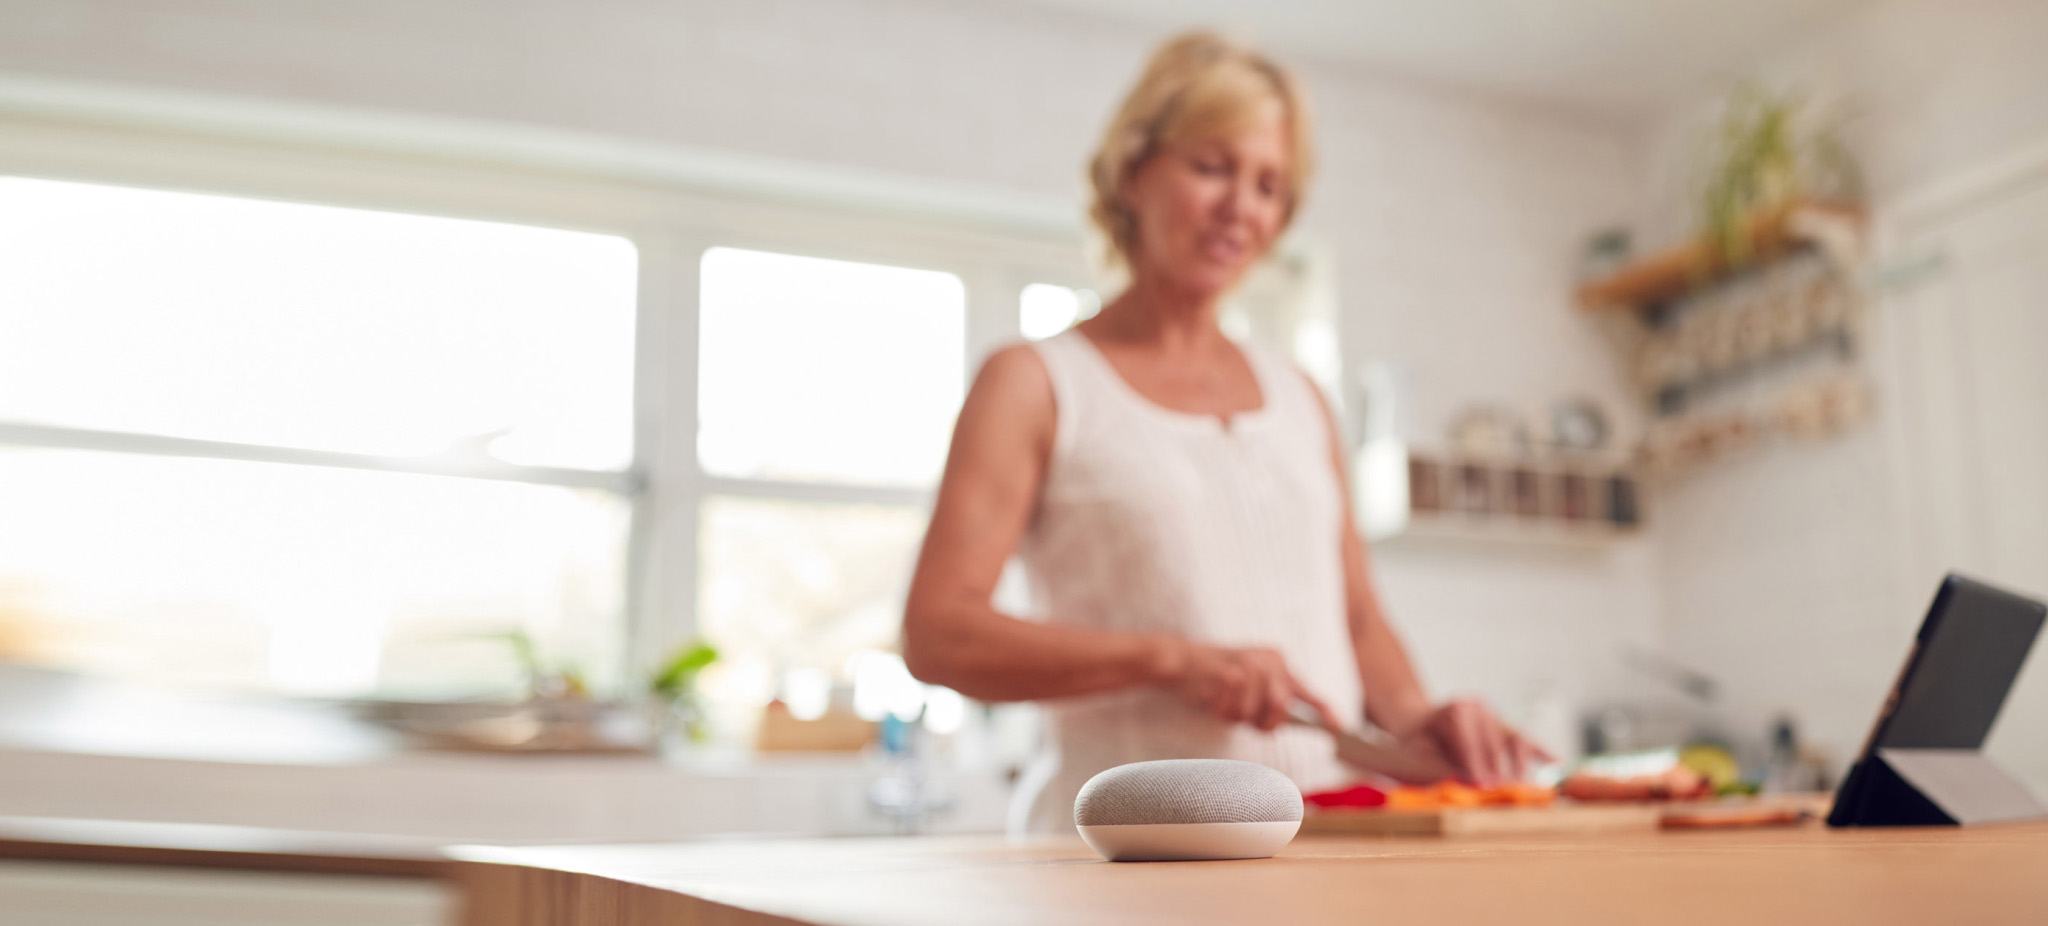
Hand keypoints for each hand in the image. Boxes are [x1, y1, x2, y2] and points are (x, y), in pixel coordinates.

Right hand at [1156, 639, 1336, 731]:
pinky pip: (1234, 707)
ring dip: (1236, 716)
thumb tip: (1284, 724)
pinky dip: (1222, 711)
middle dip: (1262, 721)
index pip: (1305, 691)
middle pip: (1281, 707)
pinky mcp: (1230, 671)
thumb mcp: (1249, 687)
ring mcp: (1250, 662)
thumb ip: (1269, 701)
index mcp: (1277, 661)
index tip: (1340, 727)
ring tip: (1223, 703)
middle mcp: (1268, 658)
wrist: (1181, 660)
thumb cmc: (1216, 680)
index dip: (1323, 710)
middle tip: (1243, 717)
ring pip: (1254, 711)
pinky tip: (1213, 698)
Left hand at [1404, 698, 1553, 786]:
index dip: (1476, 764)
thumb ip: (1438, 765)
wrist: (1417, 723)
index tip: (1482, 785)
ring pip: (1513, 739)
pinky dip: (1541, 751)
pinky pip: (1524, 740)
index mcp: (1456, 709)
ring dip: (1517, 765)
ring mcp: (1494, 715)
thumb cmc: (1416, 741)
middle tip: (1500, 793)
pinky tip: (1557, 763)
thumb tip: (1463, 782)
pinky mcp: (1504, 726)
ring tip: (1519, 787)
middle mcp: (1479, 707)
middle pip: (1495, 740)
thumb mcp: (1417, 750)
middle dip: (1497, 769)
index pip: (1470, 738)